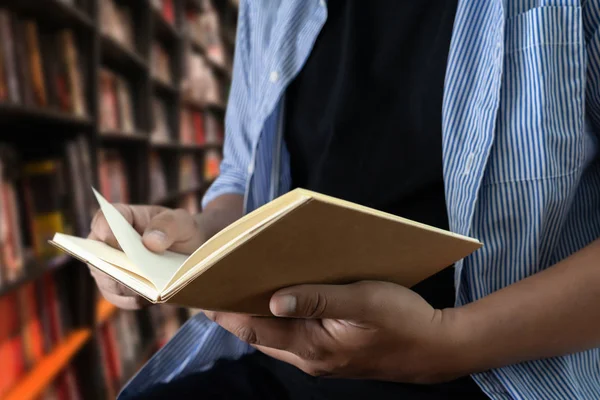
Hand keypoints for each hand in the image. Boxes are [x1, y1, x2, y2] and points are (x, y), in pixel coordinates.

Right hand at [88, 204, 205, 309]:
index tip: (119, 245)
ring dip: (124, 287)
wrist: (190, 251)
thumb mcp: (182, 221)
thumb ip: (168, 225)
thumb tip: (150, 242)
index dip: (107, 232)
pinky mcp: (119, 286)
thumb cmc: (181, 230)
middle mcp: (109, 242)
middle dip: (114, 267)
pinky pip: (118, 296)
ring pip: (106, 279)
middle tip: (134, 276)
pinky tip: (149, 300)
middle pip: (99, 255)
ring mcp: (111, 265)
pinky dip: (132, 300)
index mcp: (122, 217)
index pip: (104, 220)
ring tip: (146, 292)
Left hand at [205, 281, 462, 383]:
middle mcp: (309, 358)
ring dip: (256, 313)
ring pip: (274, 335)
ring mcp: (320, 358)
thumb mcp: (364, 302)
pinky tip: (280, 297)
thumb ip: (319, 300)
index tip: (201, 290)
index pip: (254, 329)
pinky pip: (292, 335)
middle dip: (234, 311)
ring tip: (241, 283)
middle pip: (258, 334)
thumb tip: (272, 301)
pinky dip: (279, 317)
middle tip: (215, 281)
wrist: (437, 349)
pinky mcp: (330, 353)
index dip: (226, 311)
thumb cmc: (404, 322)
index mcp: (313, 347)